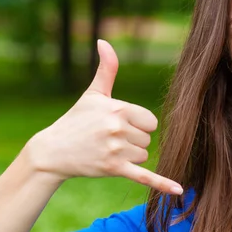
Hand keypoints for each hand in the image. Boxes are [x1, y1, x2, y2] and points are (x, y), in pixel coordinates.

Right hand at [26, 39, 182, 194]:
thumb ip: (106, 69)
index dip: (138, 125)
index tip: (119, 126)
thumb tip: (104, 41)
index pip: (150, 121)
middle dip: (132, 141)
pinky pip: (144, 176)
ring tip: (106, 152)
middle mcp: (118, 127)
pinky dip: (162, 183)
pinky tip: (179, 190)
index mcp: (117, 108)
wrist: (52, 152)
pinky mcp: (114, 169)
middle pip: (148, 138)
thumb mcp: (92, 94)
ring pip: (143, 155)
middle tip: (108, 141)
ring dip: (130, 157)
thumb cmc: (75, 121)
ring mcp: (116, 149)